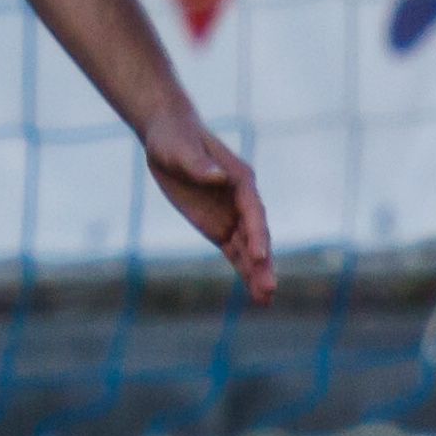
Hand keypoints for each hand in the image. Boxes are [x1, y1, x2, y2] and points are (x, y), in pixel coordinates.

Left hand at [141, 111, 275, 304]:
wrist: (167, 136)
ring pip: (248, 249)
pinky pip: (234, 251)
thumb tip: (218, 176)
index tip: (260, 256)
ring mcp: (231, 215)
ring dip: (256, 273)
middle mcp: (242, 201)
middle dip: (262, 263)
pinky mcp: (217, 226)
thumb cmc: (175, 138)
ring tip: (265, 300)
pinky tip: (254, 292)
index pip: (253, 212)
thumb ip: (199, 165)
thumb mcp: (181, 149)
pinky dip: (243, 269)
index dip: (258, 234)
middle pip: (256, 235)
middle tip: (268, 289)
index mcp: (240, 180)